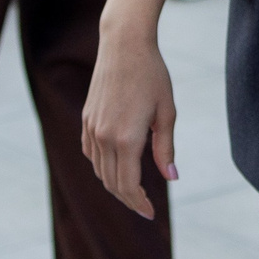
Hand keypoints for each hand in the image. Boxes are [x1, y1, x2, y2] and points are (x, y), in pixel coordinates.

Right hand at [81, 26, 177, 218]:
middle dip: (128, 199)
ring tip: (133, 191)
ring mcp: (92, 128)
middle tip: (144, 207)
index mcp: (126, 138)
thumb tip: (171, 177)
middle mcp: (104, 137)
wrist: (124, 45)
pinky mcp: (86, 120)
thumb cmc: (152, 76)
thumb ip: (165, 148)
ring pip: (99, 170)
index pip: (129, 184)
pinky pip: (91, 153)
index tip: (150, 213)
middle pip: (112, 183)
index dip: (139, 203)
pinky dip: (102, 167)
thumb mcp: (166, 112)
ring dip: (114, 185)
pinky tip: (115, 167)